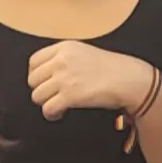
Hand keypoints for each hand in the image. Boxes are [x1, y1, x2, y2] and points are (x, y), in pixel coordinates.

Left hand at [27, 40, 161, 120]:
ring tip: (57, 105)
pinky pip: (47, 108)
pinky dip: (51, 114)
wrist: (128, 79)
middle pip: (33, 80)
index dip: (36, 75)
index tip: (43, 82)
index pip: (33, 62)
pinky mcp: (70, 95)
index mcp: (64, 48)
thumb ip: (63, 58)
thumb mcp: (84, 52)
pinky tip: (60, 113)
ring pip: (37, 96)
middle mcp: (61, 61)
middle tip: (53, 95)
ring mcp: (65, 78)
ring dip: (46, 103)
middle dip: (41, 90)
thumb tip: (46, 73)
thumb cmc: (111, 68)